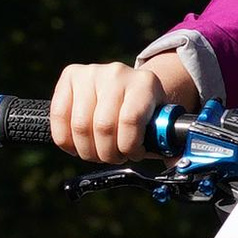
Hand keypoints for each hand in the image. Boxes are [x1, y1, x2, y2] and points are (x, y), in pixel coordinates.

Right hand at [47, 54, 200, 162]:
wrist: (130, 86)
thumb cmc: (145, 114)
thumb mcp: (159, 125)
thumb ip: (168, 145)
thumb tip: (177, 164)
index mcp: (145, 83)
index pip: (130, 120)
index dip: (129, 147)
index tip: (133, 155)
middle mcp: (117, 73)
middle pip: (103, 127)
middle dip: (107, 153)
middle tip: (113, 158)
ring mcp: (92, 72)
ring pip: (80, 126)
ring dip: (87, 150)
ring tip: (97, 152)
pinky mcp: (71, 75)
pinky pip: (60, 116)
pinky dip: (65, 140)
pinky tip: (77, 146)